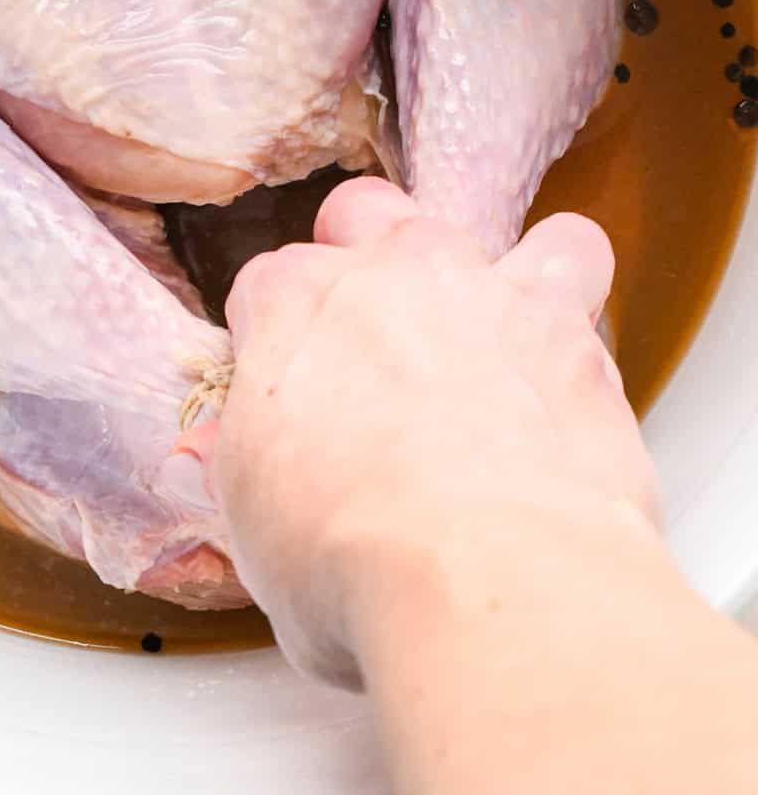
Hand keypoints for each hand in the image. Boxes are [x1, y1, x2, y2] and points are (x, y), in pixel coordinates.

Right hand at [210, 178, 658, 688]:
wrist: (483, 575)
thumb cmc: (349, 558)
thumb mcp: (252, 521)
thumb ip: (246, 458)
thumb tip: (221, 452)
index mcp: (290, 303)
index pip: (269, 287)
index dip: (280, 339)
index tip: (291, 393)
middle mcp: (383, 269)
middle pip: (365, 219)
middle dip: (368, 261)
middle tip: (379, 344)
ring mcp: (478, 284)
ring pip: (476, 233)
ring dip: (478, 279)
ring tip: (485, 345)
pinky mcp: (564, 319)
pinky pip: (573, 260)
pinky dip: (567, 302)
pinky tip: (561, 364)